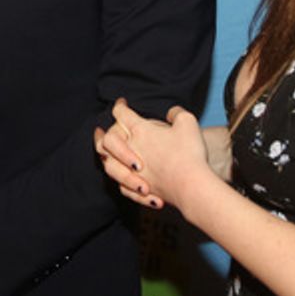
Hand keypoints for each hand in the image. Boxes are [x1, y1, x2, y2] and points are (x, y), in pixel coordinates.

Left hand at [95, 99, 210, 211]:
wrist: (192, 186)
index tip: (121, 103)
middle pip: (108, 139)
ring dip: (109, 161)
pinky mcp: (138, 192)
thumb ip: (176, 113)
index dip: (121, 106)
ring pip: (109, 166)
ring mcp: (132, 173)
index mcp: (140, 131)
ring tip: (108, 158)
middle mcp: (132, 150)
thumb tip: (171, 113)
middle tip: (101, 132)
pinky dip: (124, 184)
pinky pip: (123, 188)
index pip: (122, 114)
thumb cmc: (189, 152)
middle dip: (103, 134)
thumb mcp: (187, 122)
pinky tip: (128, 182)